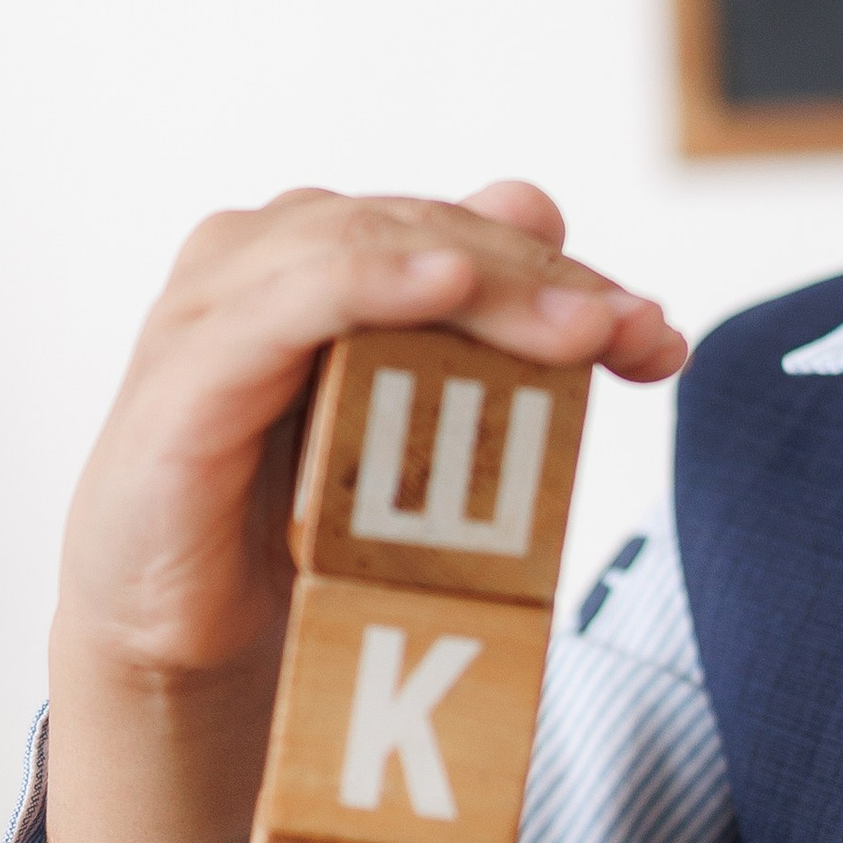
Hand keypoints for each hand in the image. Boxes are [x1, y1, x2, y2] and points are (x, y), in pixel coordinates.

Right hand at [45, 181, 685, 842]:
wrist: (182, 634)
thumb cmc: (294, 515)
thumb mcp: (402, 420)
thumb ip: (465, 321)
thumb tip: (541, 208)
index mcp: (321, 249)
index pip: (466, 234)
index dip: (569, 277)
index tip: (660, 341)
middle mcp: (265, 252)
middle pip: (435, 237)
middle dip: (550, 288)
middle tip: (637, 336)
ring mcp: (218, 303)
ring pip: (379, 250)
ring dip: (494, 286)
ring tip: (582, 330)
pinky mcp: (189, 372)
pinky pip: (293, 302)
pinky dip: (376, 283)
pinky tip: (449, 285)